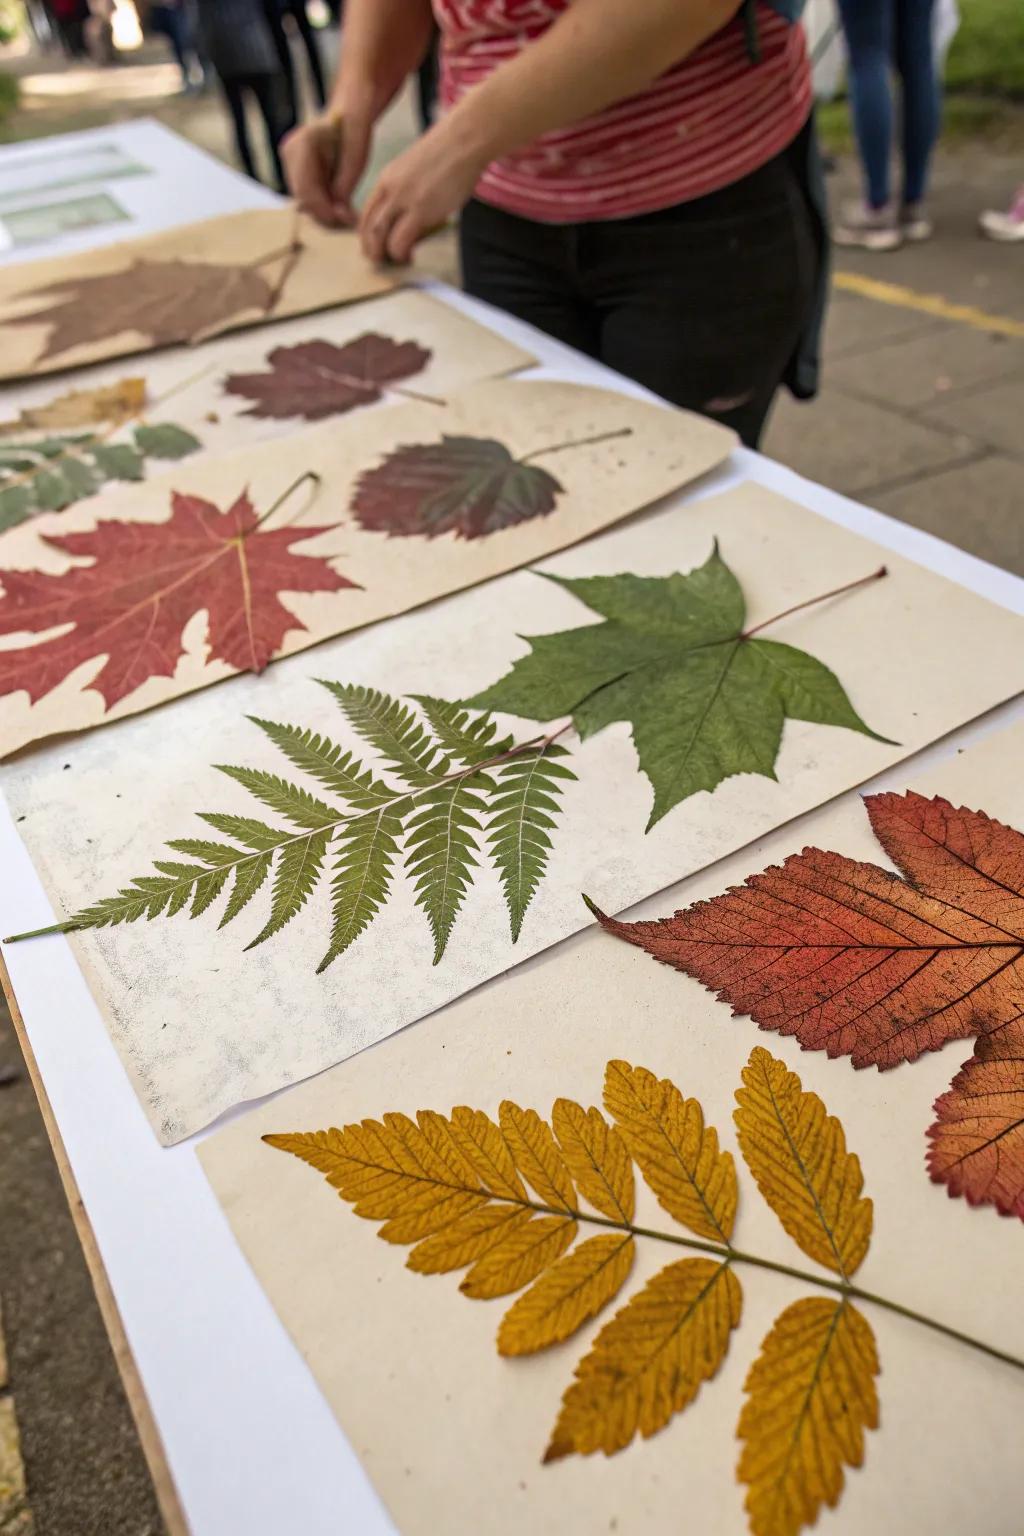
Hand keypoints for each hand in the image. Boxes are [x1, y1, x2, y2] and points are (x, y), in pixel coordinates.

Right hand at [281, 111, 372, 227]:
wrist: (348, 116)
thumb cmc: (355, 134)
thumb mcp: (356, 162)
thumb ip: (344, 189)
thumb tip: (339, 217)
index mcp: (304, 143)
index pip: (307, 188)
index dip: (324, 209)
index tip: (344, 219)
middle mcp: (290, 149)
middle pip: (302, 194)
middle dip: (324, 212)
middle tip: (348, 220)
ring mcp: (288, 158)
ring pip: (303, 196)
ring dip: (324, 209)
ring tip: (347, 213)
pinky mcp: (292, 166)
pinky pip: (305, 192)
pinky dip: (321, 201)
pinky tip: (338, 204)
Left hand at [359, 119, 487, 263]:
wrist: (464, 140)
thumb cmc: (449, 155)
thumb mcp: (418, 172)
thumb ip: (409, 192)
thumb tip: (414, 219)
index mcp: (386, 179)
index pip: (366, 214)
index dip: (368, 235)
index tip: (377, 247)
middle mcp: (388, 189)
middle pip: (367, 227)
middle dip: (371, 249)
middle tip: (381, 261)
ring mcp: (402, 199)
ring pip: (378, 236)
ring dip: (383, 254)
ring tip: (396, 261)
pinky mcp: (419, 210)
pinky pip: (399, 241)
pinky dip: (400, 253)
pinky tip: (409, 255)